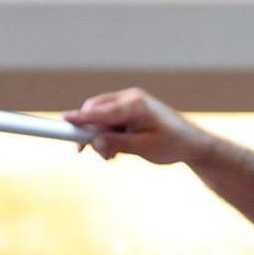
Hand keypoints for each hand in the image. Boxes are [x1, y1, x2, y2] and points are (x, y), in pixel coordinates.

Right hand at [60, 87, 210, 164]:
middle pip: (95, 110)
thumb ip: (117, 143)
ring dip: (99, 136)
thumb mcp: (143, 148)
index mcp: (136, 104)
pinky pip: (108, 119)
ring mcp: (129, 102)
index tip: (63, 120)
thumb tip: (94, 141)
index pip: (101, 110)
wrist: (190, 143)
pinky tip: (115, 150)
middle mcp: (130, 98)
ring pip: (100, 116)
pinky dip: (106, 134)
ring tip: (112, 156)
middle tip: (96, 155)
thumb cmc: (171, 144)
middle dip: (90, 132)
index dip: (80, 118)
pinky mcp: (128, 110)